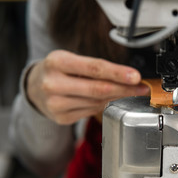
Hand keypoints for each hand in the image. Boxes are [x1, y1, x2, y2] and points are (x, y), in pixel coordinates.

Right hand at [27, 50, 148, 124]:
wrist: (34, 87)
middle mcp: (53, 83)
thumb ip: (96, 68)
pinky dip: (103, 105)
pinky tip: (107, 100)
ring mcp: (55, 104)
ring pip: (97, 102)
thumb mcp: (72, 60)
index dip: (118, 73)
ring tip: (128, 92)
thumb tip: (128, 78)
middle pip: (98, 88)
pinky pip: (91, 111)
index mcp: (57, 62)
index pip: (94, 68)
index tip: (136, 77)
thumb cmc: (58, 70)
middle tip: (142, 88)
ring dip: (117, 97)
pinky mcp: (61, 118)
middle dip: (124, 89)